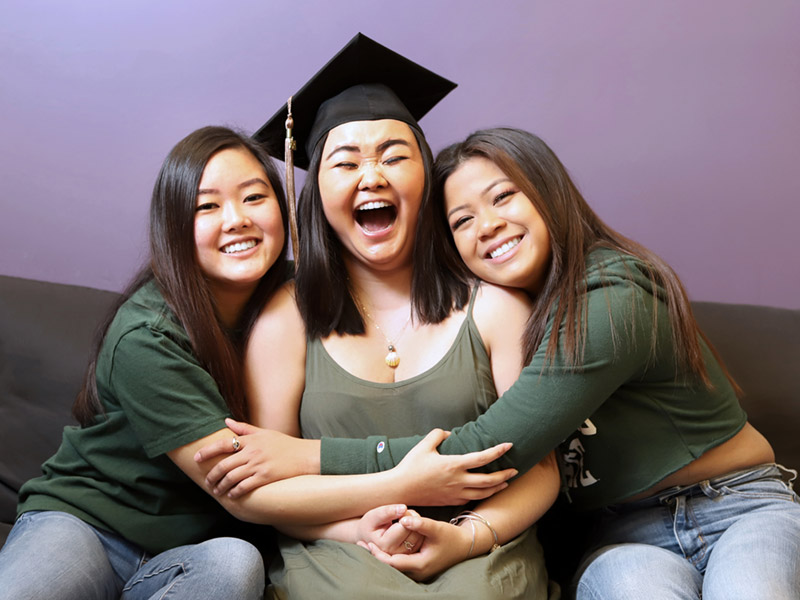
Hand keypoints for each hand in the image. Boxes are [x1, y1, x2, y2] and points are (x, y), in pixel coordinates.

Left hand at [193, 418, 318, 496]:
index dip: (207, 451)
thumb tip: (226, 420)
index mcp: (251, 440)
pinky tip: (232, 495)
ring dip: (221, 486)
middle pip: (224, 465)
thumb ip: (244, 428)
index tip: (196, 457)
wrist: (304, 456)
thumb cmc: (284, 444)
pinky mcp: (265, 477)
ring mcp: (258, 465)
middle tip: (207, 481)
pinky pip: (244, 486)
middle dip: (212, 475)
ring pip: (231, 477)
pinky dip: (235, 492)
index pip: (223, 443)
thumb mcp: (264, 432)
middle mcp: (252, 452)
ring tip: (217, 491)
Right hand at [354, 505, 424, 554]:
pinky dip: (418, 531)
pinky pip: (421, 540)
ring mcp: (403, 556)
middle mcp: (396, 554)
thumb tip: (403, 508)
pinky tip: (409, 526)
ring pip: (420, 537)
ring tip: (405, 519)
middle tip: (403, 513)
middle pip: (415, 532)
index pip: (404, 527)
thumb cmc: (370, 525)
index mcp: (385, 545)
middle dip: (413, 519)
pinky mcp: (409, 555)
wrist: (367, 538)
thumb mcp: (373, 516)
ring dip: (417, 525)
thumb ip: (387, 512)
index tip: (399, 510)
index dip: (405, 515)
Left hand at [366, 514, 472, 580]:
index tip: (367, 544)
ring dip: (380, 556)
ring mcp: (418, 570)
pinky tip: (379, 547)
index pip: (393, 563)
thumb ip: (420, 523)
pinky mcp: (419, 566)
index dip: (378, 554)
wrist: (465, 544)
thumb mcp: (436, 527)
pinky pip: (399, 563)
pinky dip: (388, 556)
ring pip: (394, 566)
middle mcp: (418, 571)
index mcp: (421, 564)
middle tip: (359, 545)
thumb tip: (404, 517)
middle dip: (375, 556)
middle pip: (390, 567)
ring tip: (365, 545)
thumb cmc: (451, 536)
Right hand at [393, 429, 516, 505]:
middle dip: (505, 475)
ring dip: (497, 488)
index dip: (497, 451)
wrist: (400, 490)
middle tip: (515, 469)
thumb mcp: (424, 445)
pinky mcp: (451, 501)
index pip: (482, 458)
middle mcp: (458, 481)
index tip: (509, 445)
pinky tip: (486, 491)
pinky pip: (472, 499)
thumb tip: (449, 433)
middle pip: (489, 480)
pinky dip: (483, 495)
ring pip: (483, 493)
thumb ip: (438, 435)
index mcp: (453, 465)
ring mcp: (455, 493)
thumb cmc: (411, 466)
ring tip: (506, 483)